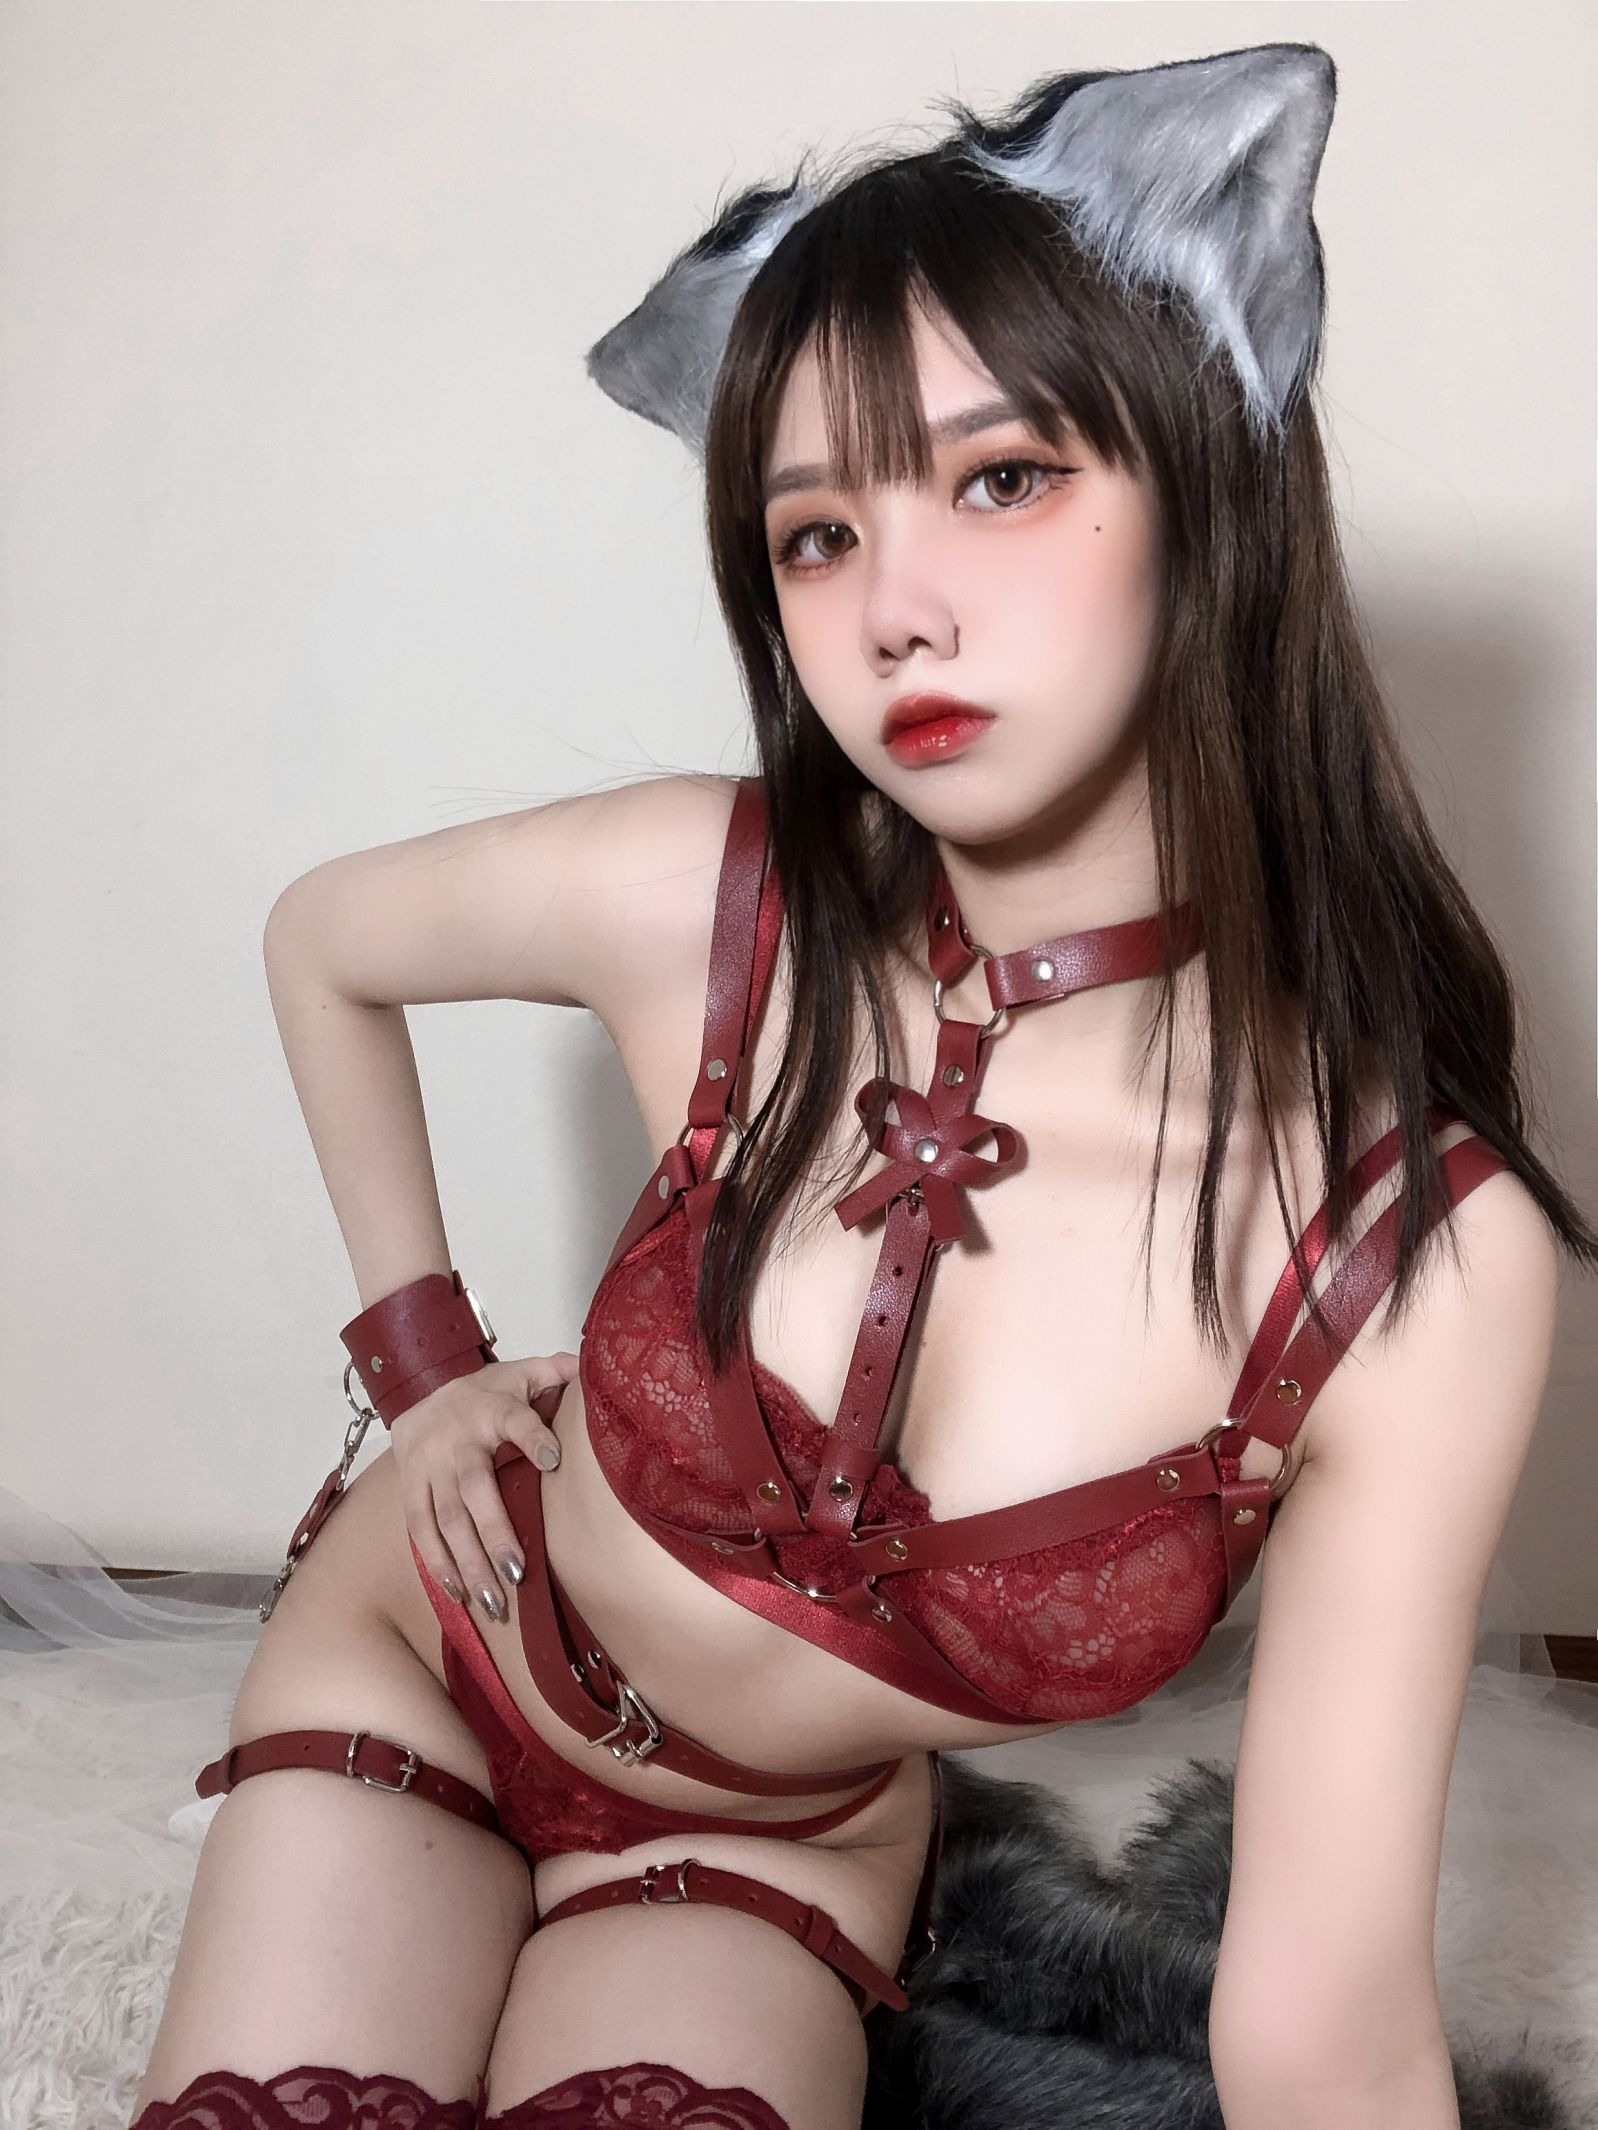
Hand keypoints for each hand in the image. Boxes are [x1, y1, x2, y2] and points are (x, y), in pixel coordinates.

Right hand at [389, 1351, 578, 1621]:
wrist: (418, 1391)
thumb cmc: (483, 1392)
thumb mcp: (520, 1373)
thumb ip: (555, 1371)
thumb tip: (594, 1365)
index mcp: (493, 1411)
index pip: (516, 1421)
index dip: (534, 1438)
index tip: (554, 1459)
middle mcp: (459, 1442)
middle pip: (475, 1490)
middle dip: (495, 1534)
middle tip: (518, 1573)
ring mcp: (430, 1468)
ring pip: (446, 1519)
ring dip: (468, 1562)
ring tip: (492, 1601)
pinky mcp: (410, 1487)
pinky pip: (420, 1529)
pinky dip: (437, 1562)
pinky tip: (457, 1593)